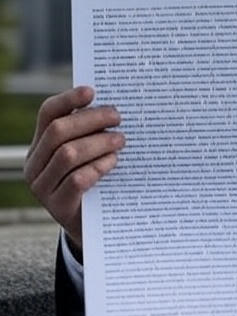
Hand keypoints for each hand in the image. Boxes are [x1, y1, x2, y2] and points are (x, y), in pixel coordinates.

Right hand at [24, 86, 123, 253]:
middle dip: (91, 120)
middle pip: (58, 131)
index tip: (92, 91)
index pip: (48, 114)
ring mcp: (43, 187)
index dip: (68, 100)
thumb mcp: (88, 154)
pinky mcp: (58, 206)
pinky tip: (113, 163)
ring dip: (98, 143)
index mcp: (41, 145)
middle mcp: (35, 164)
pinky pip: (77, 180)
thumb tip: (112, 104)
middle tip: (118, 117)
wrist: (90, 224)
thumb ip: (91, 132)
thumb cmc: (94, 179)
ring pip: (68, 154)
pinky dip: (98, 167)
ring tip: (120, 140)